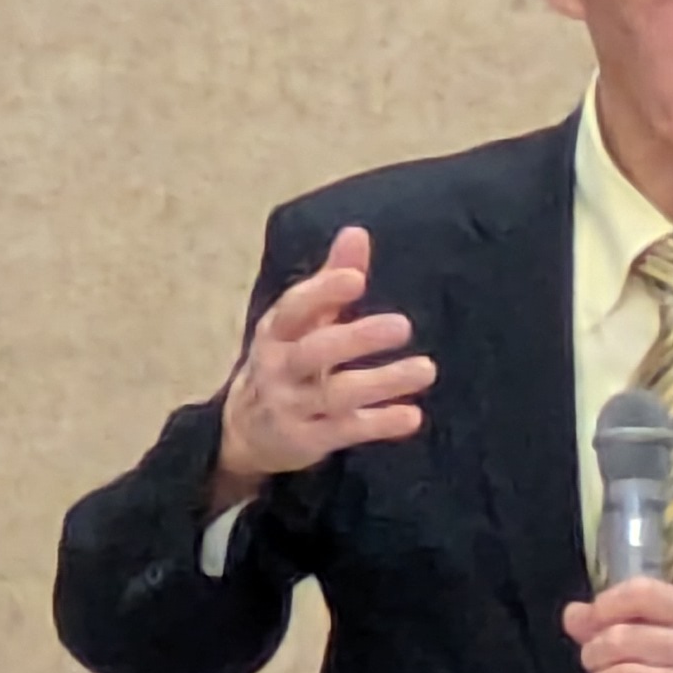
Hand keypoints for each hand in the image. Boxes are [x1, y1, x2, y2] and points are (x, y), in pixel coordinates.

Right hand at [208, 226, 435, 508]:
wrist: (246, 432)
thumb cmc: (286, 361)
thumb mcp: (301, 322)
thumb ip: (330, 280)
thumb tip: (357, 232)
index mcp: (277, 331)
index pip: (295, 308)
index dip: (323, 291)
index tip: (357, 278)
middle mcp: (279, 367)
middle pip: (316, 351)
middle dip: (357, 338)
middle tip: (403, 325)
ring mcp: (291, 406)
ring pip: (336, 394)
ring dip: (382, 382)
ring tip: (427, 369)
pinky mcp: (307, 440)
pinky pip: (346, 431)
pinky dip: (379, 424)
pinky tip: (412, 415)